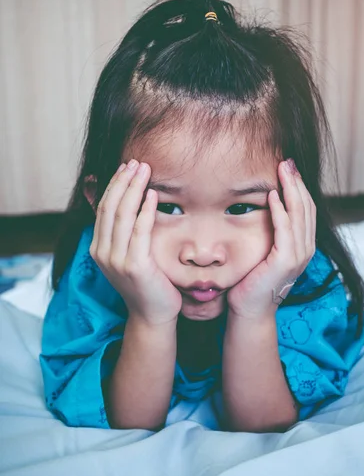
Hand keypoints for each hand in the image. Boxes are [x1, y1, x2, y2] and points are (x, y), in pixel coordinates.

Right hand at [89, 159, 181, 325]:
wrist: (153, 314)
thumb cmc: (147, 283)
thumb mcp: (128, 256)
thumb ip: (124, 234)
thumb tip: (128, 204)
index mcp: (98, 249)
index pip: (103, 209)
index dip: (114, 185)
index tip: (126, 167)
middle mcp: (102, 253)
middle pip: (110, 207)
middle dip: (123, 181)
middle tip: (136, 162)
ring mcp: (116, 260)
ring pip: (123, 215)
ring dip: (134, 189)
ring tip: (145, 170)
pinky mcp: (135, 266)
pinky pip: (140, 231)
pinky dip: (146, 210)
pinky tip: (153, 195)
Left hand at [226, 159, 315, 319]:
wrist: (249, 309)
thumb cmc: (252, 280)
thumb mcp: (265, 252)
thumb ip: (271, 233)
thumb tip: (265, 209)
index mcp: (302, 245)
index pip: (306, 209)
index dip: (299, 187)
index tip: (288, 168)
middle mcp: (305, 249)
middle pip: (306, 207)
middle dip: (296, 182)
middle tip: (286, 161)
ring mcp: (298, 255)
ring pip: (299, 215)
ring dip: (290, 190)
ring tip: (282, 170)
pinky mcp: (286, 261)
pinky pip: (285, 230)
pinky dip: (280, 211)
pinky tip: (272, 196)